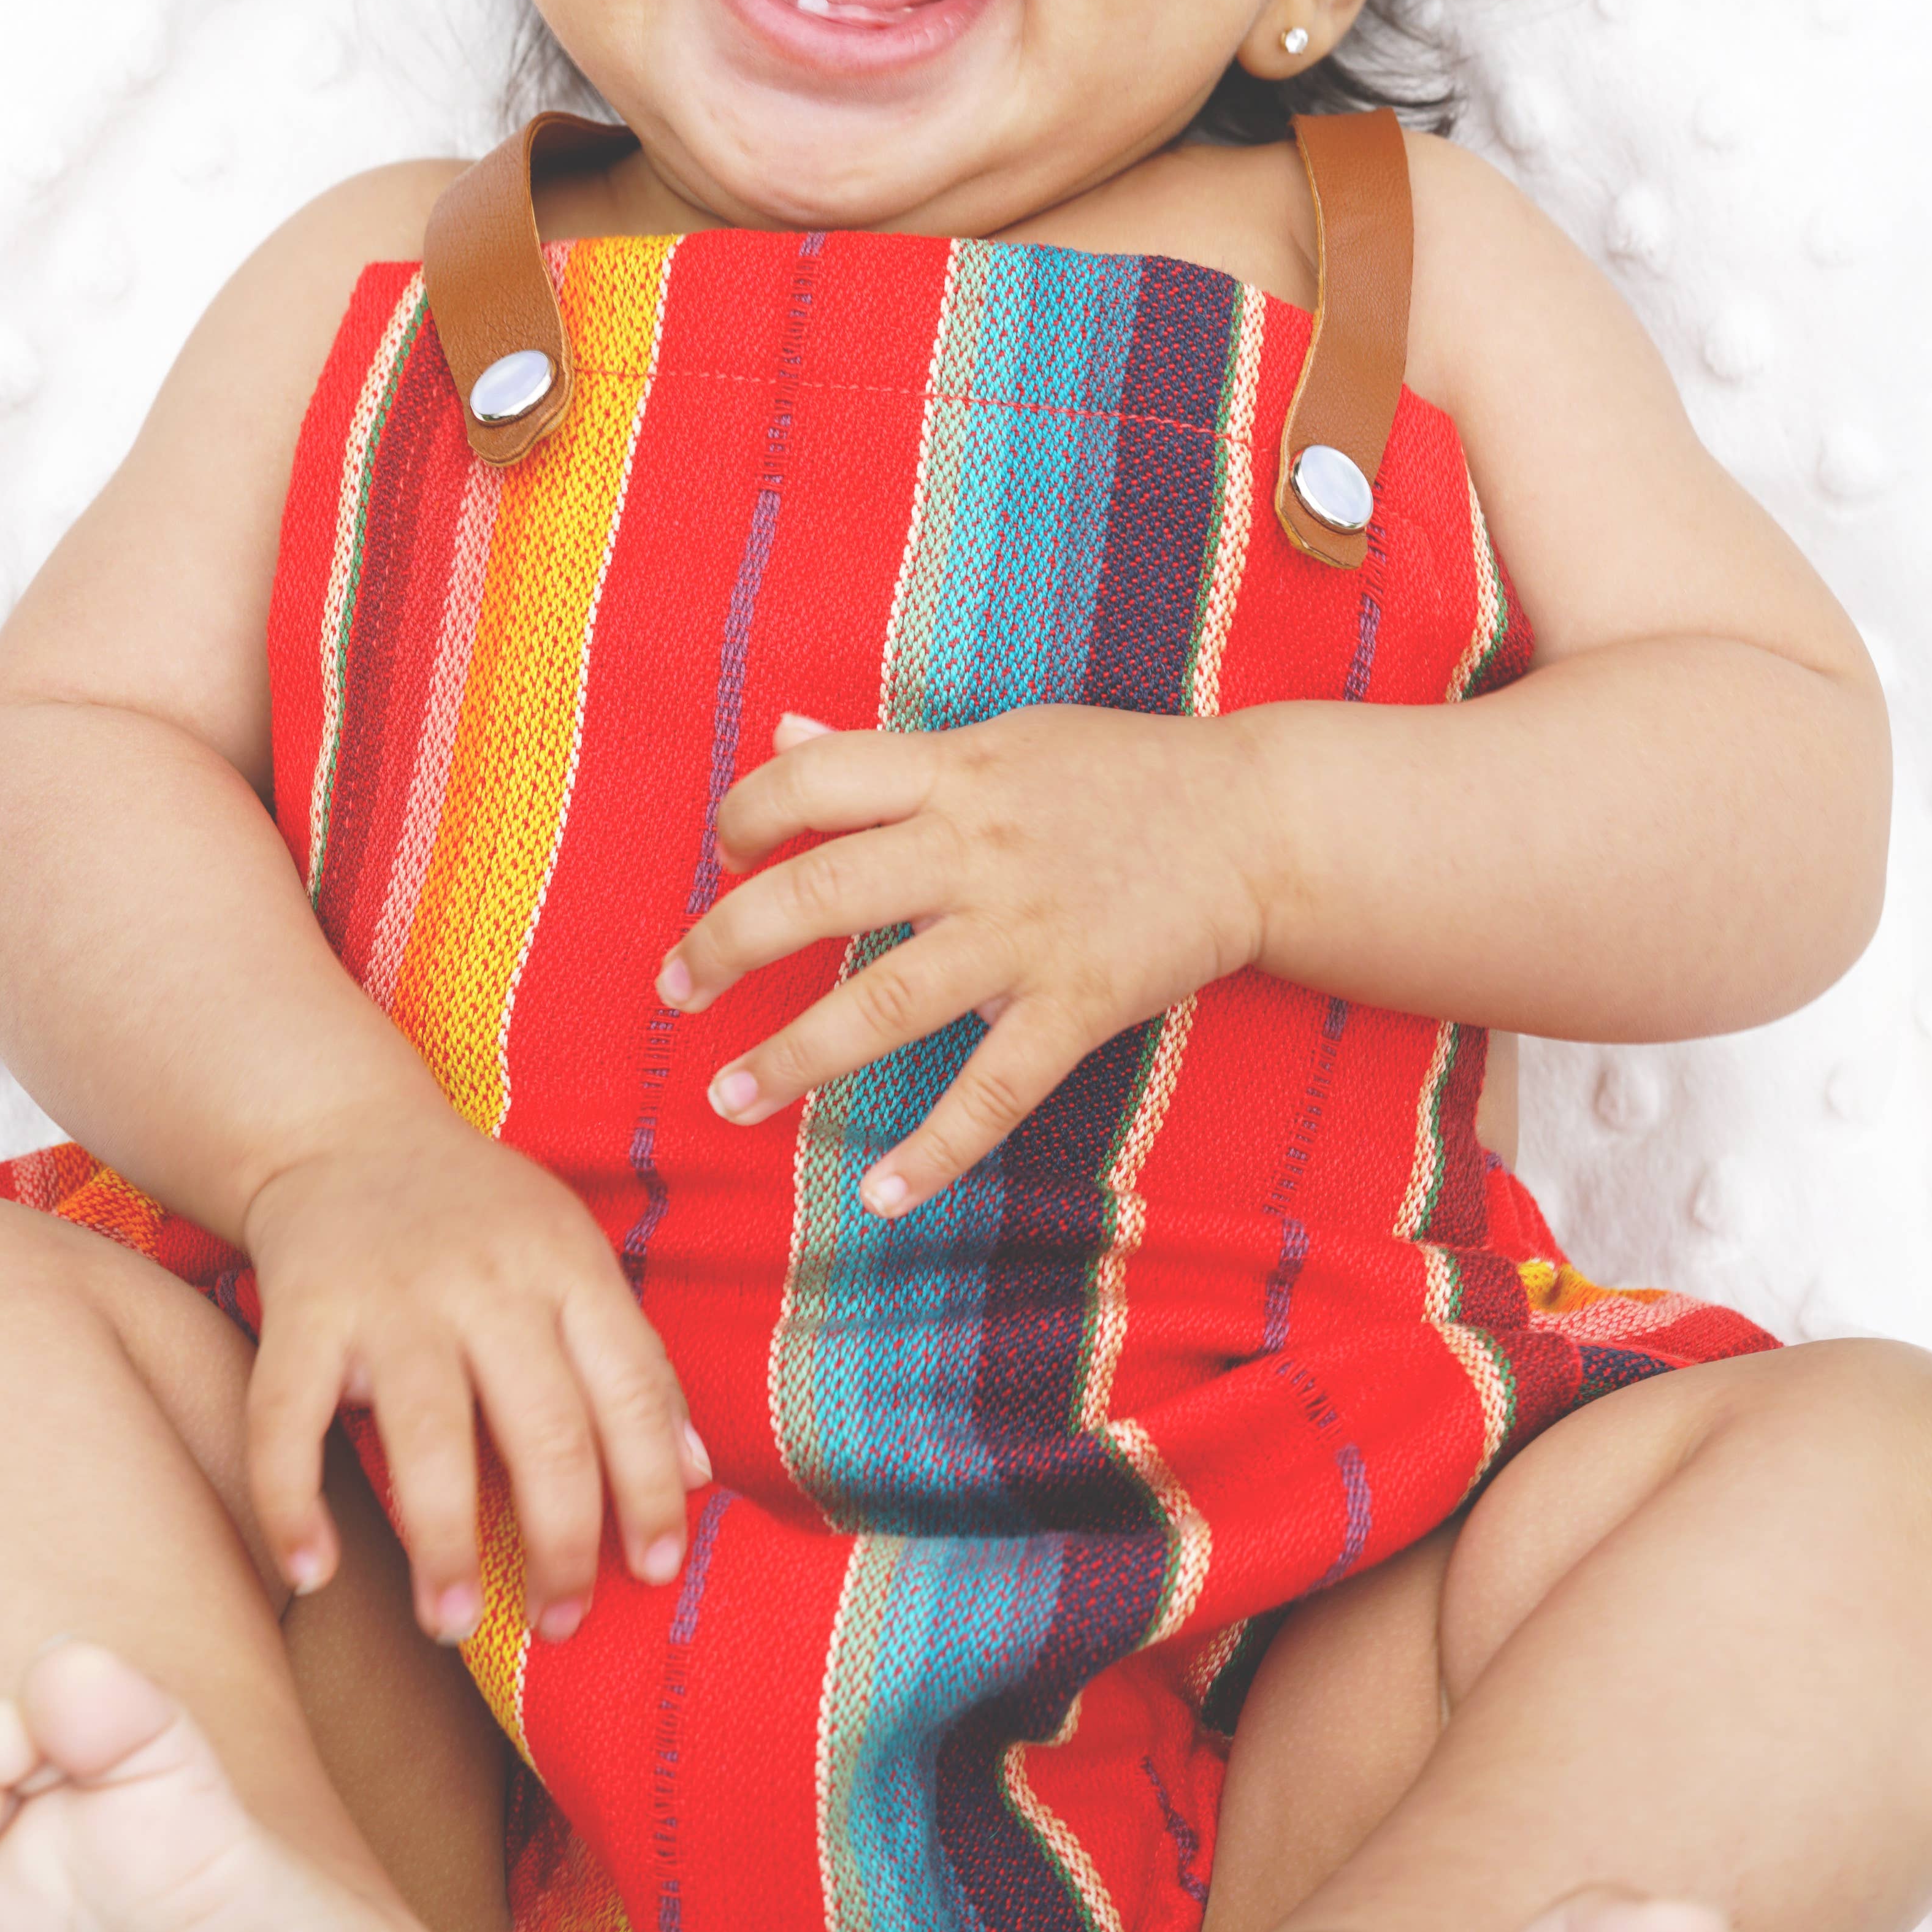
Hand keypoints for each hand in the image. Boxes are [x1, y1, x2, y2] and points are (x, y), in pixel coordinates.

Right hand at [238, 1117, 708, 1651]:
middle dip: (561, 1541)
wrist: (345, 1131)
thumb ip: (633, 1361)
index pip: (629, 1393)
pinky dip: (292, 1500)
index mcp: (566, 1268)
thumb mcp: (573, 1258)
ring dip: (443, 1542)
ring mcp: (390, 1296)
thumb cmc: (479, 1216)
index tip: (654, 1573)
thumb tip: (695, 1476)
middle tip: (561, 1622)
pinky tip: (312, 1570)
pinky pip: (287, 1418)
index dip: (650, 1492)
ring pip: (428, 1432)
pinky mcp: (302, 1309)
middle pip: (543, 1427)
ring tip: (452, 1623)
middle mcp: (486, 1282)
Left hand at [657, 707, 1269, 1215]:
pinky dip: (936, 1149)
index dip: (749, 816)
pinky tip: (880, 1195)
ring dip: (796, 1056)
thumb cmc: (1121, 774)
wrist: (1260, 823)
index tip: (720, 855)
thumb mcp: (1003, 740)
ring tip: (729, 1096)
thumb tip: (782, 736)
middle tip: (672, 989)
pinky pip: (993, 1088)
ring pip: (886, 1001)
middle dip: (729, 945)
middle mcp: (975, 849)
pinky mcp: (1078, 1003)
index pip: (815, 783)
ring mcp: (1025, 932)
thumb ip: (887, 752)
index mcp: (954, 772)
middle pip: (821, 894)